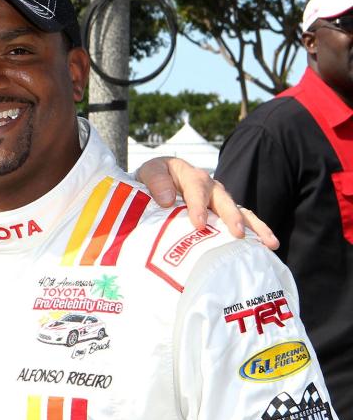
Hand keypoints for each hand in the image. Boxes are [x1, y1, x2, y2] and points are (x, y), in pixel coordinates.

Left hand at [135, 157, 278, 249]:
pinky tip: (268, 248)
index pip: (196, 188)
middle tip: (237, 233)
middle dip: (231, 217)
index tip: (199, 223)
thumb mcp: (150, 171)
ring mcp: (219, 201)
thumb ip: (156, 181)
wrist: (158, 181)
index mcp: (191, 175)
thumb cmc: (154, 178)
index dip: (198, 205)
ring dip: (255, 227)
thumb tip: (167, 199)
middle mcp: (210, 187)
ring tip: (270, 243)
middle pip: (223, 200)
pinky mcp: (223, 213)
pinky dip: (255, 232)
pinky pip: (242, 221)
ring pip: (240, 211)